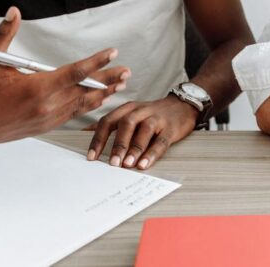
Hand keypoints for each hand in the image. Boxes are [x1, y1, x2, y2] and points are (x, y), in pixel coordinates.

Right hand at [0, 7, 130, 145]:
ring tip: (121, 85)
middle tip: (127, 70)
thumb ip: (4, 34)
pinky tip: (99, 100)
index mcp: (36, 87)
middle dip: (108, 79)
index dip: (96, 62)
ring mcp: (48, 118)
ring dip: (103, 94)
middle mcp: (47, 105)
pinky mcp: (46, 126)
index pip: (75, 72)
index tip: (112, 52)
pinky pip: (74, 115)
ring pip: (83, 105)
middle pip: (86, 90)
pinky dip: (89, 106)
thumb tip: (13, 11)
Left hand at [85, 95, 199, 169]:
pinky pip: (161, 141)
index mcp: (127, 108)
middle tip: (112, 163)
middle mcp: (140, 110)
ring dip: (134, 148)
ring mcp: (157, 118)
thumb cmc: (152, 114)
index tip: (91, 157)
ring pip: (143, 131)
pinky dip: (152, 153)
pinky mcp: (171, 128)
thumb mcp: (131, 114)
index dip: (98, 139)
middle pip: (125, 124)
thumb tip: (86, 134)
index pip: (108, 121)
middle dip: (117, 145)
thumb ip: (112, 124)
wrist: (182, 105)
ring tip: (127, 165)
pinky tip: (145, 164)